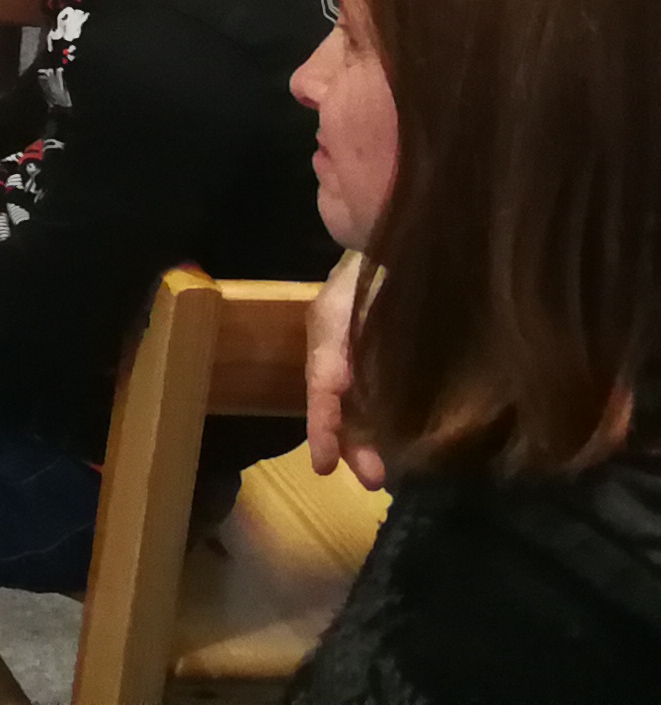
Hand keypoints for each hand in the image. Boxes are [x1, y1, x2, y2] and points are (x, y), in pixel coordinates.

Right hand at [305, 253, 386, 488]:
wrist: (396, 237)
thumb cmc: (380, 265)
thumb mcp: (362, 297)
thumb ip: (353, 339)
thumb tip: (340, 382)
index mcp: (329, 332)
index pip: (321, 387)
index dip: (322, 426)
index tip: (322, 466)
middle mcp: (336, 347)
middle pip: (335, 404)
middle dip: (350, 444)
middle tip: (372, 480)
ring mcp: (356, 353)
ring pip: (351, 405)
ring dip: (363, 440)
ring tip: (382, 472)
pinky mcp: (375, 358)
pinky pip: (368, 395)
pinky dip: (375, 422)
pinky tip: (395, 440)